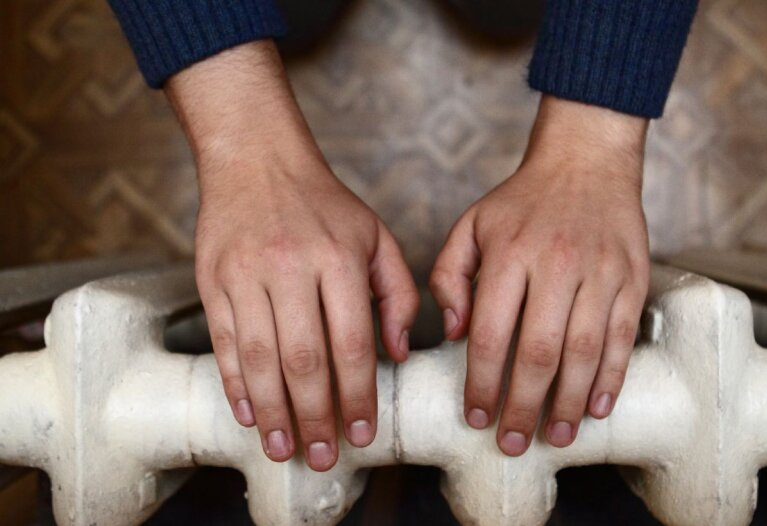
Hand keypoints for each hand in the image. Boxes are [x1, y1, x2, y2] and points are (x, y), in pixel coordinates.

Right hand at [166, 41, 418, 470]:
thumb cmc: (324, 203)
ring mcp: (246, 274)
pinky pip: (222, 341)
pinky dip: (235, 382)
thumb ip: (398, 292)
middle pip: (303, 359)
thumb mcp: (376, 235)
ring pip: (259, 358)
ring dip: (273, 411)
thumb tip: (398, 353)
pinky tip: (249, 412)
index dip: (357, 395)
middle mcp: (291, 267)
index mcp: (340, 258)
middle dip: (316, 415)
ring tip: (285, 447)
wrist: (255, 159)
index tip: (362, 432)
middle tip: (324, 454)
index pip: (351, 342)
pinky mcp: (213, 279)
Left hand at [430, 95, 649, 454]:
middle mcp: (556, 264)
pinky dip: (613, 376)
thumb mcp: (470, 226)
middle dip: (524, 405)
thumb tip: (453, 332)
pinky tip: (599, 406)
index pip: (491, 333)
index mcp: (510, 253)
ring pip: (585, 351)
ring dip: (570, 402)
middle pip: (539, 351)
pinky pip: (624, 336)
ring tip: (557, 436)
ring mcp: (600, 272)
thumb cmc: (521, 202)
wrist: (585, 162)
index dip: (482, 382)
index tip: (476, 416)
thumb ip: (449, 277)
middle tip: (513, 442)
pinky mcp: (631, 278)